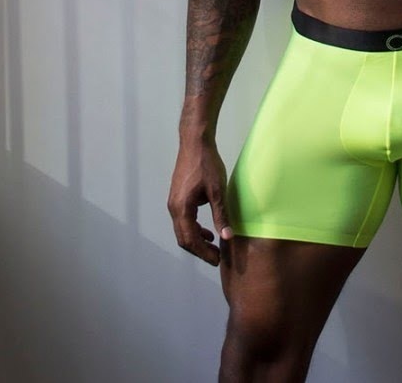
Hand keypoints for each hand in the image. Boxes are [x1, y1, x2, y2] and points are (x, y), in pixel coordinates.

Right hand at [167, 136, 233, 265]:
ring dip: (197, 240)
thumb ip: (221, 215)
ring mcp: (174, 202)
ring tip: (213, 245)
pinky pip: (183, 220)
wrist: (195, 142)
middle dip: (199, 250)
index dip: (203, 253)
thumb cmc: (206, 164)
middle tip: (216, 257)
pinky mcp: (177, 197)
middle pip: (183, 238)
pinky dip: (194, 229)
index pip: (190, 240)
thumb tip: (228, 236)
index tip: (217, 260)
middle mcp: (173, 208)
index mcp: (182, 208)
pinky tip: (207, 230)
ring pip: (183, 230)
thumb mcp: (218, 191)